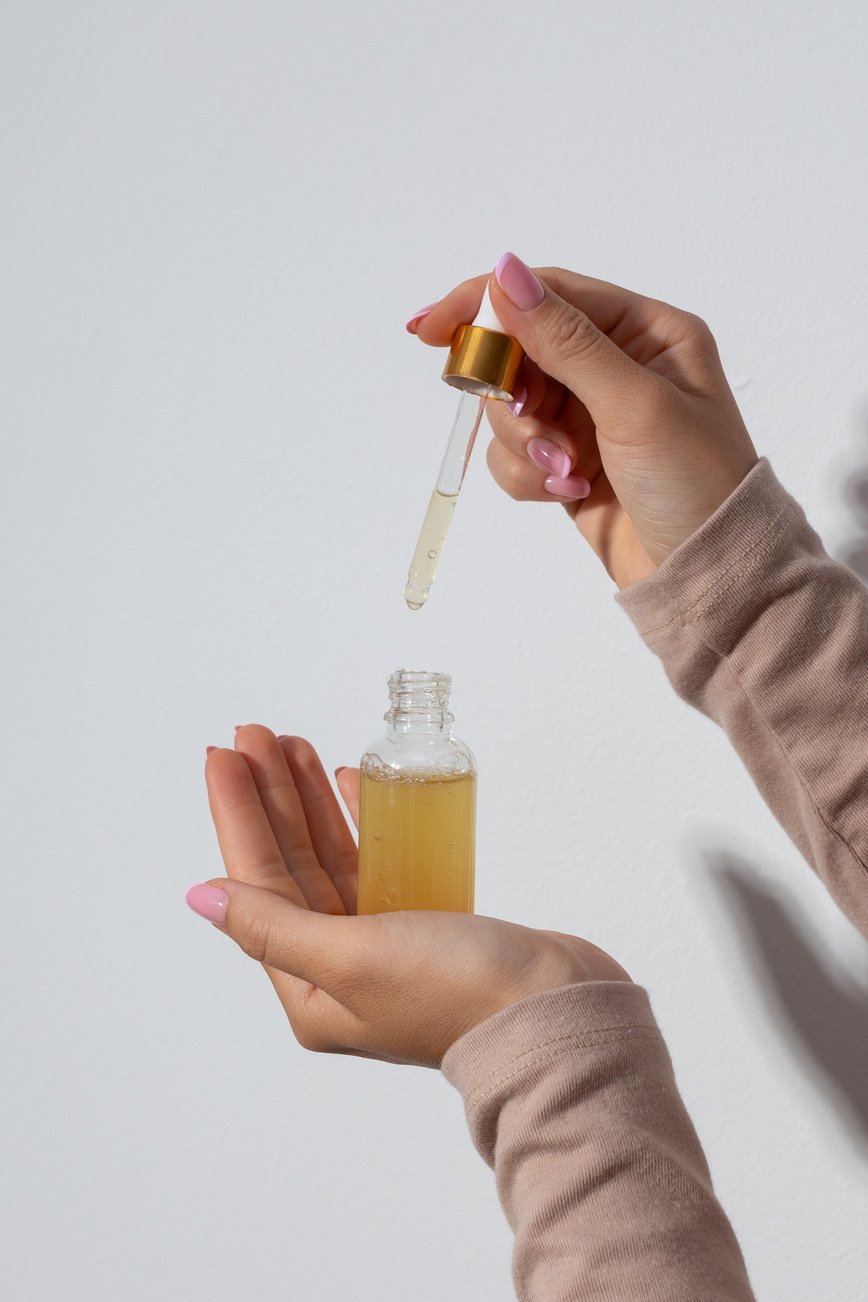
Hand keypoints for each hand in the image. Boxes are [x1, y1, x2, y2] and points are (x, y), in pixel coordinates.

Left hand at [192, 725, 628, 1067]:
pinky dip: (359, 822)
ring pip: (329, 858)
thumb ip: (272, 926)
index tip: (225, 755)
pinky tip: (344, 785)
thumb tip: (200, 898)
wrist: (556, 1009)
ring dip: (308, 802)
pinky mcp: (425, 927)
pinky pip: (374, 863)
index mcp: (310, 989)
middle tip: (255, 735)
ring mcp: (383, 947)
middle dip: (270, 797)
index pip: (257, 884)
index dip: (238, 814)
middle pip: (289, 866)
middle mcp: (339, 970)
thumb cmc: (458, 992)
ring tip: (292, 747)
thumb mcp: (351, 958)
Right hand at [409, 254, 757, 587]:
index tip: (430, 329)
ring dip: (526, 443)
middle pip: (521, 351)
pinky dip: (528, 474)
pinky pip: (515, 452)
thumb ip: (566, 340)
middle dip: (514, 395)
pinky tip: (566, 493)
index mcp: (648, 330)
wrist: (705, 577)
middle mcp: (618, 364)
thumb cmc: (693, 483)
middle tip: (529, 422)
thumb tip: (505, 272)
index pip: (551, 294)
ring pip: (511, 407)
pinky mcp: (569, 462)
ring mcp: (590, 415)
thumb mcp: (633, 404)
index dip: (486, 304)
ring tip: (566, 473)